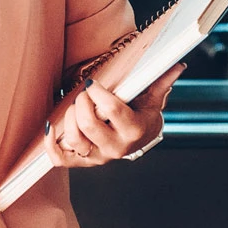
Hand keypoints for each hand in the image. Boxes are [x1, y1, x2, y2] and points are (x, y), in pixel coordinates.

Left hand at [44, 62, 186, 166]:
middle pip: (89, 126)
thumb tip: (177, 65)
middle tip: (82, 93)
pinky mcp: (83, 162)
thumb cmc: (142, 115)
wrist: (138, 140)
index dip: (98, 94)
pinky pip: (60, 159)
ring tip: (73, 106)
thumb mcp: (152, 99)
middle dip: (81, 104)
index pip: (112, 111)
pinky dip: (50, 144)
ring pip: (74, 140)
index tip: (92, 83)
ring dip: (68, 118)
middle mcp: (116, 147)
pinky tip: (51, 126)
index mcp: (134, 130)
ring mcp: (98, 157)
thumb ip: (161, 82)